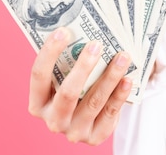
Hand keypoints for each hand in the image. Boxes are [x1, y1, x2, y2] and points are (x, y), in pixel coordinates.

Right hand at [28, 27, 131, 144]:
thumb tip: (80, 29)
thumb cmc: (73, 89)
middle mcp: (53, 120)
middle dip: (83, 67)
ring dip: (109, 77)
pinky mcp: (95, 137)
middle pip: (67, 93)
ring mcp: (74, 132)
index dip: (50, 52)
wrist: (87, 120)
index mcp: (37, 103)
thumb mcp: (62, 80)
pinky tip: (127, 79)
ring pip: (93, 102)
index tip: (63, 31)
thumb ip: (66, 63)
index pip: (38, 75)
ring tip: (122, 57)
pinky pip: (110, 114)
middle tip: (97, 44)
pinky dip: (119, 95)